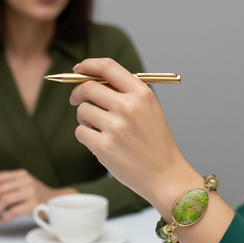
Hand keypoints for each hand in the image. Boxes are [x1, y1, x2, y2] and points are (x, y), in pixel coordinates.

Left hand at [0, 169, 77, 222]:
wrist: (58, 202)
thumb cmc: (37, 197)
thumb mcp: (24, 186)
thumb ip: (8, 188)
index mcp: (21, 175)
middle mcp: (26, 180)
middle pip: (0, 190)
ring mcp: (31, 191)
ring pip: (4, 200)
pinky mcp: (34, 204)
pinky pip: (13, 211)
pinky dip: (5, 218)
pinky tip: (5, 220)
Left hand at [70, 58, 199, 211]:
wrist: (165, 175)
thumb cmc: (157, 144)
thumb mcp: (150, 111)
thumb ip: (127, 94)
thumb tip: (96, 82)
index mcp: (141, 94)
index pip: (107, 67)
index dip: (88, 65)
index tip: (79, 69)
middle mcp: (128, 107)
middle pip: (88, 87)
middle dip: (77, 93)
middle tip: (76, 100)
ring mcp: (115, 127)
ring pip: (82, 111)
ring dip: (84, 119)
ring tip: (97, 129)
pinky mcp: (104, 146)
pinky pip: (80, 132)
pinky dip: (86, 136)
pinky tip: (100, 142)